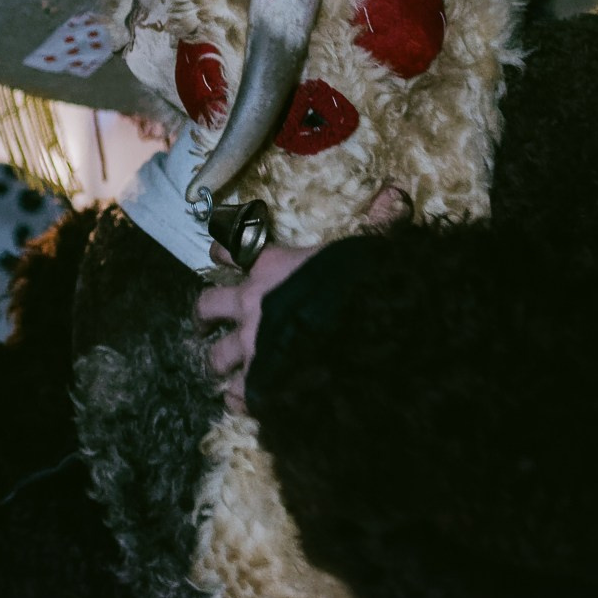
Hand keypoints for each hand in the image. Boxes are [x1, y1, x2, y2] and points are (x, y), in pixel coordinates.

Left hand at [194, 184, 408, 413]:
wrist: (367, 333)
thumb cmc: (365, 284)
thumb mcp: (364, 248)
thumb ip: (374, 225)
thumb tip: (394, 196)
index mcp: (273, 266)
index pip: (234, 249)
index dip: (223, 250)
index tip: (217, 254)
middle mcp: (252, 304)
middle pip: (208, 306)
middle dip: (204, 316)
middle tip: (203, 324)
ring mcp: (252, 346)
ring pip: (216, 358)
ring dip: (219, 364)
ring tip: (222, 372)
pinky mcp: (261, 384)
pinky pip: (238, 395)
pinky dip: (240, 398)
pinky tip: (244, 401)